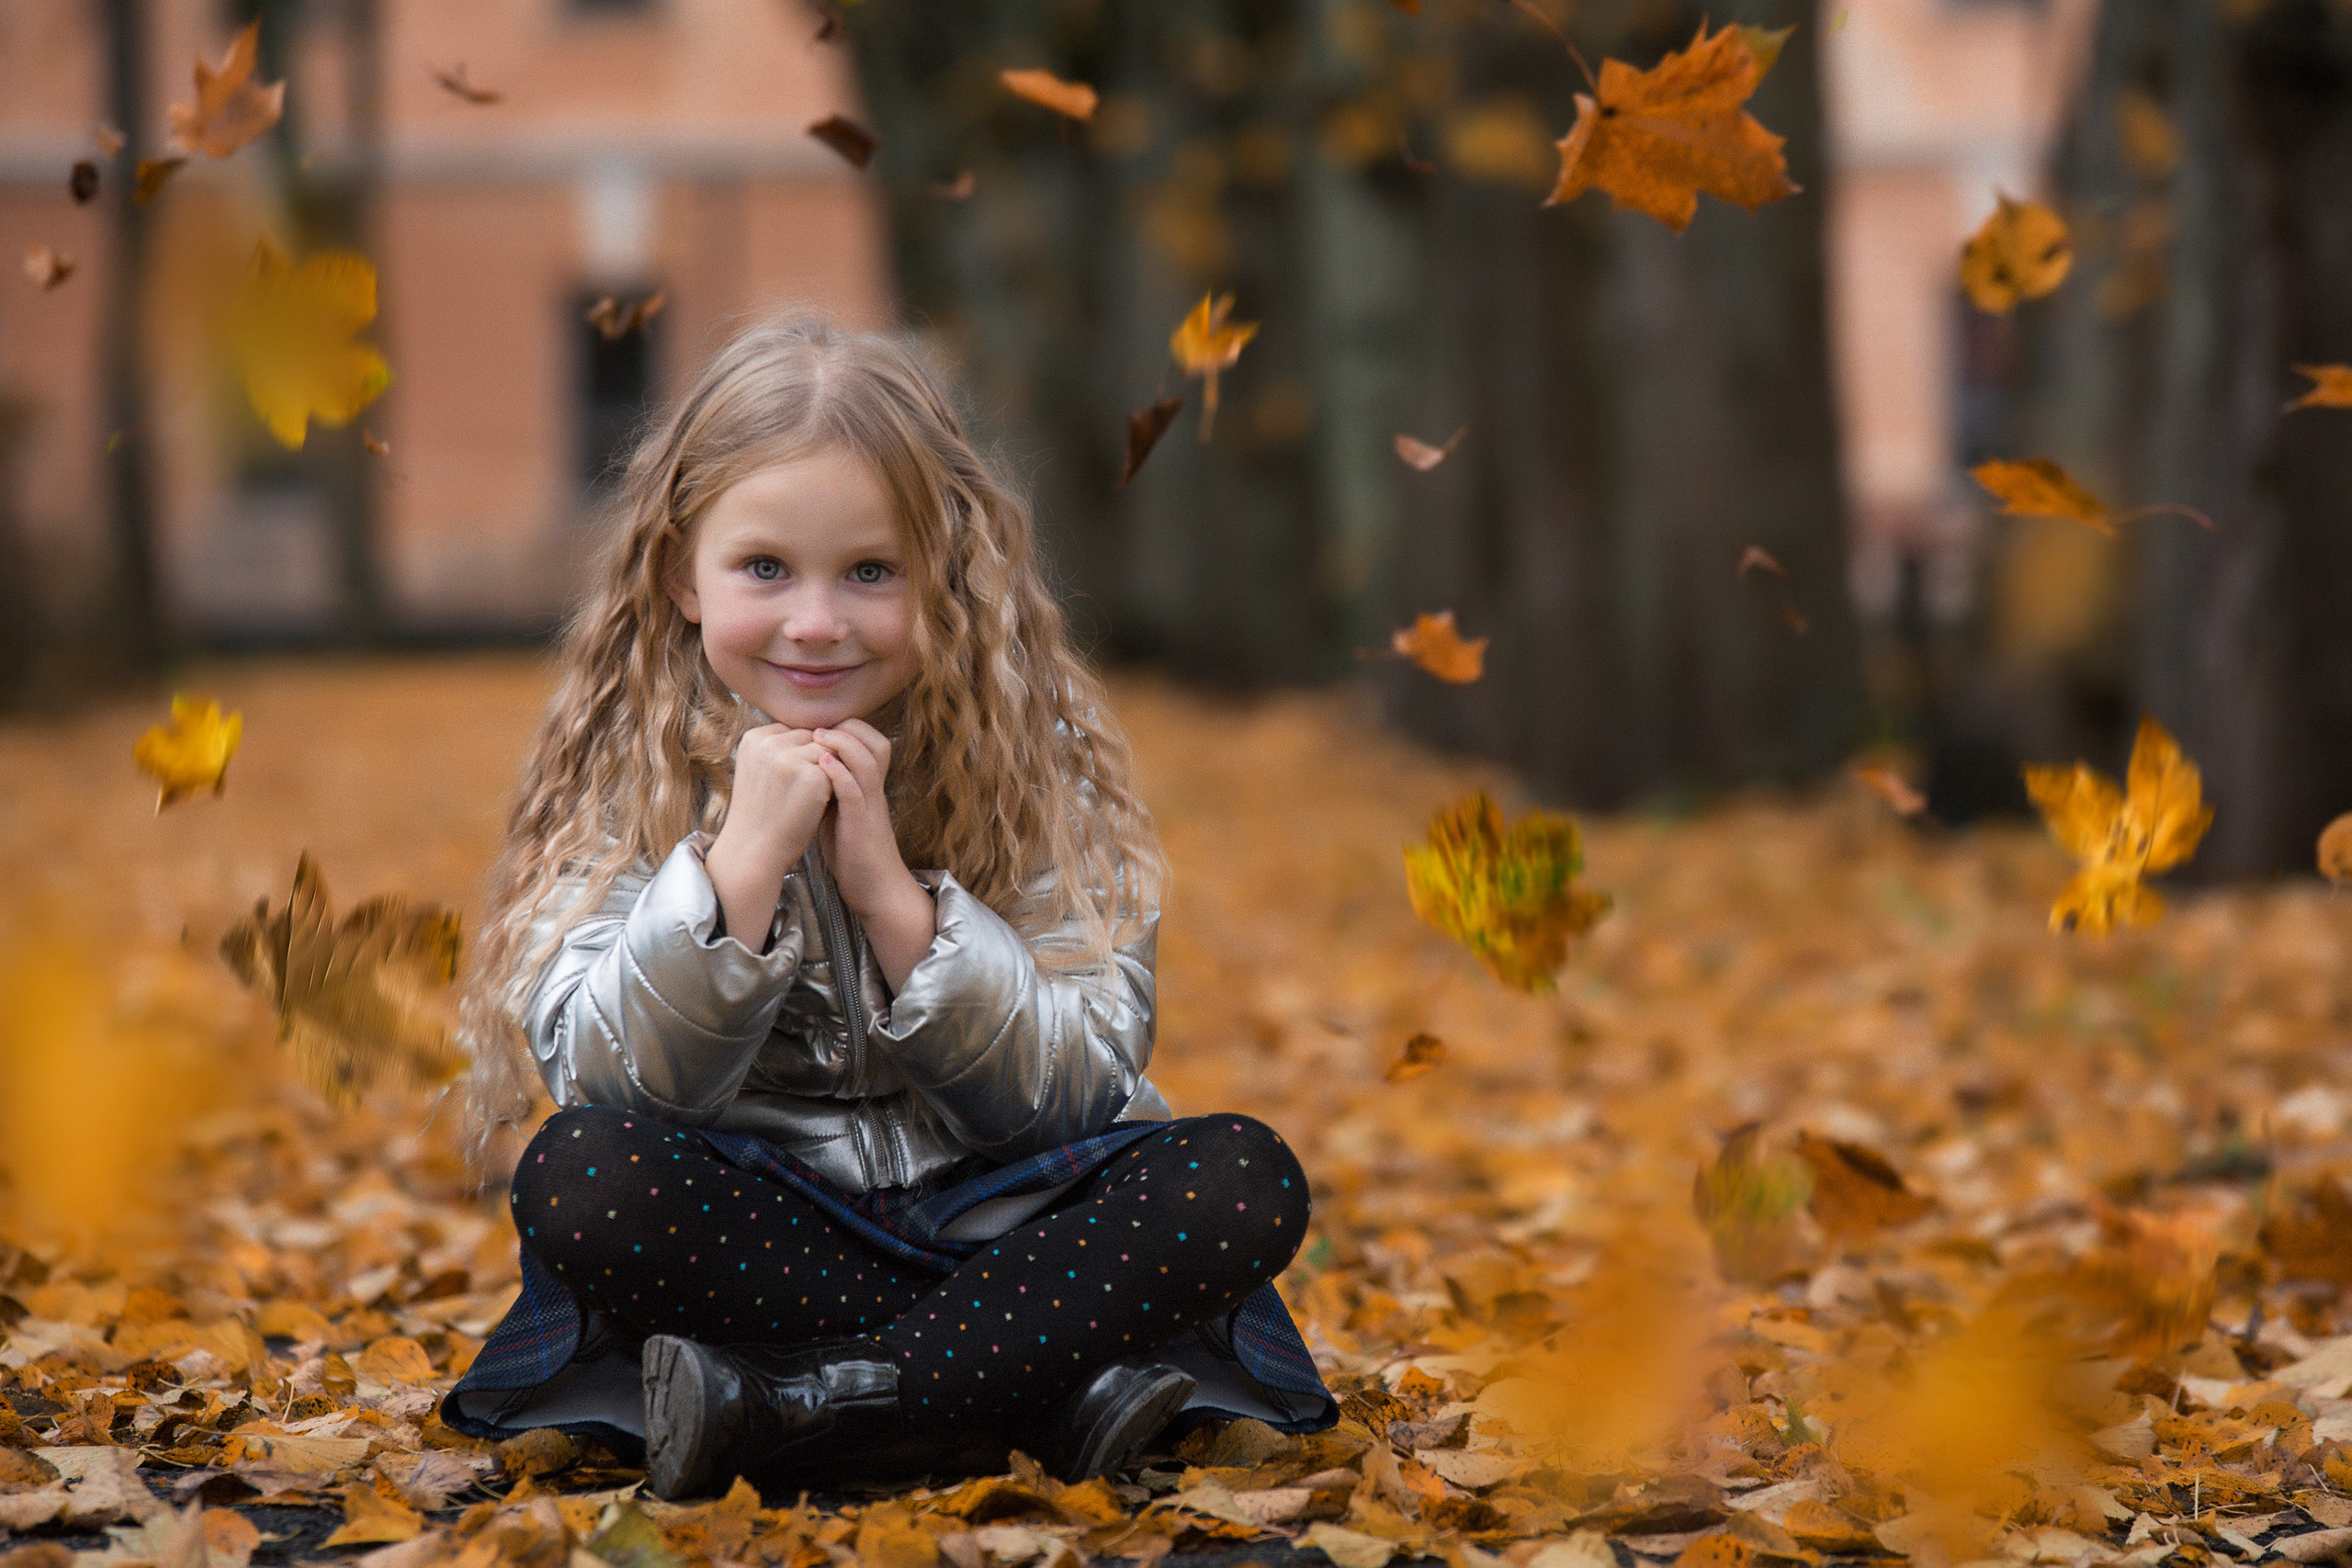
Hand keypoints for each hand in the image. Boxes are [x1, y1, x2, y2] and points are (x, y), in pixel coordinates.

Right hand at [704, 725, 831, 951]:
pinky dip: (832, 787)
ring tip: (810, 797)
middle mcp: (769, 743)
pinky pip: (837, 770)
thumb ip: (781, 749)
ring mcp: (790, 758)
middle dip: (815, 762)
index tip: (791, 781)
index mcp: (754, 738)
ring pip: (828, 753)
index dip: (800, 757)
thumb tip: (817, 734)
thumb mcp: (761, 770)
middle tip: (803, 791)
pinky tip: (818, 804)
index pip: (794, 732)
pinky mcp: (811, 775)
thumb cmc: (762, 812)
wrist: (755, 850)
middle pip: (813, 738)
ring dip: (826, 773)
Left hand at [812, 719, 934, 990]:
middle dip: (848, 728)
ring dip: (842, 743)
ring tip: (819, 735)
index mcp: (868, 787)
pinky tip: (822, 763)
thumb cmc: (853, 852)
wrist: (875, 889)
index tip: (817, 727)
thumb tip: (798, 768)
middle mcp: (874, 791)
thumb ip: (827, 789)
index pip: (870, 742)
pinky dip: (840, 773)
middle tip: (819, 725)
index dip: (847, 728)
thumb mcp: (839, 813)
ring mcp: (871, 806)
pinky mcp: (863, 823)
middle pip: (875, 742)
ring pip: (867, 760)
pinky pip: (856, 790)